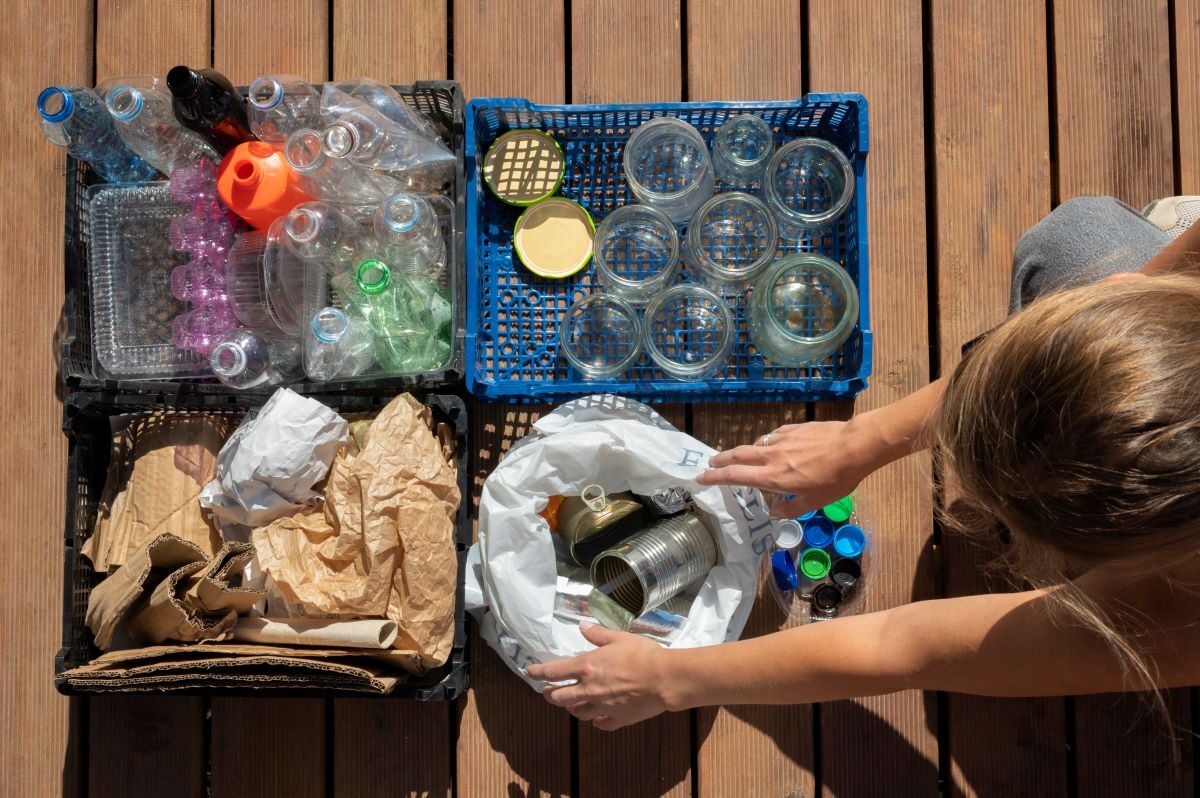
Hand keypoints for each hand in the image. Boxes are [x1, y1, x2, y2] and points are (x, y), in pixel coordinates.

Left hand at [525, 623, 674, 730]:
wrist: (664, 679)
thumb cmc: (642, 654)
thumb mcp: (619, 638)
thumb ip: (598, 634)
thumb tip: (583, 627)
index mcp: (587, 667)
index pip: (554, 672)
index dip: (538, 672)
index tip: (529, 672)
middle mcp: (589, 689)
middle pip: (560, 697)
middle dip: (550, 694)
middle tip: (548, 691)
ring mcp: (601, 707)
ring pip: (577, 712)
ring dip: (570, 707)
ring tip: (569, 703)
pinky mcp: (615, 720)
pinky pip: (599, 723)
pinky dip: (595, 720)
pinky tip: (597, 717)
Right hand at [696, 419, 875, 516]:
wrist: (854, 446)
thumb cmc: (836, 478)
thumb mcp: (815, 501)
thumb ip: (791, 508)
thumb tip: (774, 513)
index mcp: (773, 477)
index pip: (735, 476)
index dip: (714, 477)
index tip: (700, 477)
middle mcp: (771, 456)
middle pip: (737, 455)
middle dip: (720, 460)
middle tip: (710, 463)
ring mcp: (782, 439)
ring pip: (755, 444)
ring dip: (745, 451)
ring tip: (745, 457)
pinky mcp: (793, 428)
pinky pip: (773, 436)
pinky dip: (766, 443)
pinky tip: (774, 446)